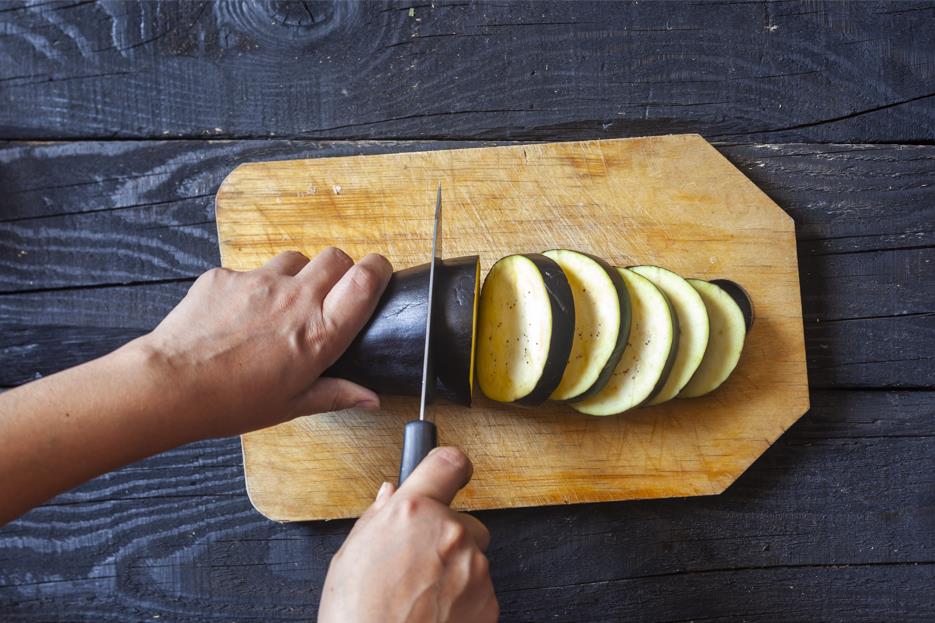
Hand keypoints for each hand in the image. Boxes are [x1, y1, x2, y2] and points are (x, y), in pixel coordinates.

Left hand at [140, 247, 392, 439]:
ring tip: (278, 307)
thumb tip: (370, 398)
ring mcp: (259, 282)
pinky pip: (249, 271)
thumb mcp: (292, 405)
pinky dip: (251, 288)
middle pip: (336, 257)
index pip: (366, 279)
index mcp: (319, 333)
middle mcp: (295, 299)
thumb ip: (337, 394)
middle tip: (326, 296)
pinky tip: (236, 316)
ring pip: (293, 260)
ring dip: (295, 276)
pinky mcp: (225, 275)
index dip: (378, 269)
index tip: (377, 274)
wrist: (171, 385)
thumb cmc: (232, 402)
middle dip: (338, 270)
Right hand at [319, 448, 497, 622]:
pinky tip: (433, 612)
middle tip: (416, 563)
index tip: (451, 471)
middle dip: (446, 536)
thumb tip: (390, 495)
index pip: (449, 463)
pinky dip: (463, 598)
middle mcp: (451, 533)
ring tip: (419, 596)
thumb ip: (378, 517)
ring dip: (454, 569)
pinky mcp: (489, 600)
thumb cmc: (357, 614)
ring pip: (473, 557)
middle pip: (463, 520)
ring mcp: (475, 568)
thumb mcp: (350, 554)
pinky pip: (480, 588)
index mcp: (415, 512)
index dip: (450, 465)